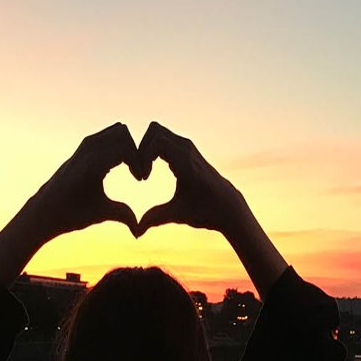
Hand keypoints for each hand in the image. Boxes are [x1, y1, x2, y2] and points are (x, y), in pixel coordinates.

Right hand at [0, 123, 139, 284]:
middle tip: (143, 174)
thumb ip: (122, 213)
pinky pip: (113, 148)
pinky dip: (130, 158)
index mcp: (94, 156)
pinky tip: (135, 177)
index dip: (138, 155)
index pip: (122, 140)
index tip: (144, 177)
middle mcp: (89, 149)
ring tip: (139, 175)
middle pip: (122, 131)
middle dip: (138, 148)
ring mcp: (85, 153)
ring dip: (135, 152)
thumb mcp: (104, 211)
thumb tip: (138, 227)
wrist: (46, 218)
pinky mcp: (84, 161)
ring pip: (120, 133)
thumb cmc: (72, 213)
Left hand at [132, 122, 287, 297]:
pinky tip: (144, 177)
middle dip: (137, 147)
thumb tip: (136, 231)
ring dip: (141, 151)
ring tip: (140, 176)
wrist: (225, 212)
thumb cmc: (203, 210)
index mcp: (178, 156)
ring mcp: (186, 149)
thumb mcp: (172, 212)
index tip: (137, 178)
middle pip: (152, 130)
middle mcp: (182, 148)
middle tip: (135, 173)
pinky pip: (159, 142)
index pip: (152, 140)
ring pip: (154, 130)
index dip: (139, 154)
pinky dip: (146, 155)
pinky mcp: (187, 155)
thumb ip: (154, 216)